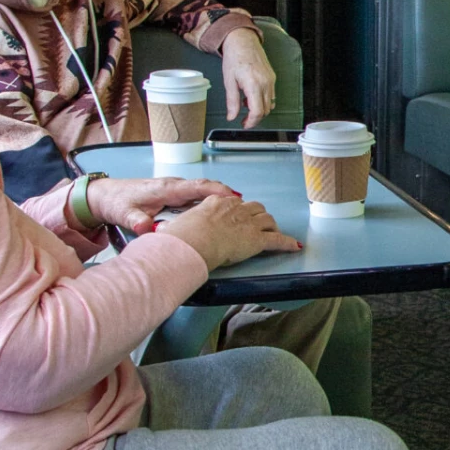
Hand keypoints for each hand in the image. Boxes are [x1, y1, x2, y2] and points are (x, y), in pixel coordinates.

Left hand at [83, 174, 227, 234]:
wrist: (106, 196)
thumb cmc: (117, 201)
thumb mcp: (125, 214)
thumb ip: (136, 221)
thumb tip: (145, 228)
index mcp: (166, 188)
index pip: (197, 186)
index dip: (216, 191)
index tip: (232, 197)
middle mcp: (174, 187)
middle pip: (205, 189)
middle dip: (225, 197)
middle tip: (243, 209)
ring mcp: (174, 191)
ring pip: (202, 195)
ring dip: (218, 203)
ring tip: (236, 214)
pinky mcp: (173, 197)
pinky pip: (195, 200)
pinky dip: (207, 206)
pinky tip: (216, 217)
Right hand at [164, 189, 300, 273]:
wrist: (193, 241)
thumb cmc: (182, 237)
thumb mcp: (173, 227)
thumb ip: (170, 228)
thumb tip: (156, 231)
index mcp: (215, 204)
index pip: (232, 203)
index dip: (238, 209)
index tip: (238, 213)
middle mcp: (234, 210)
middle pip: (253, 208)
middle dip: (257, 215)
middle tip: (258, 223)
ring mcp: (247, 224)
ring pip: (266, 220)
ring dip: (271, 226)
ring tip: (273, 232)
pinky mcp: (256, 240)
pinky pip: (277, 240)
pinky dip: (286, 243)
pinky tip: (293, 246)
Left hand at [222, 27, 275, 127]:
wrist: (242, 41)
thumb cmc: (235, 58)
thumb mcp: (229, 81)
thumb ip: (232, 102)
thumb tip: (232, 116)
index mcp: (253, 85)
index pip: (257, 111)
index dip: (251, 122)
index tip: (245, 124)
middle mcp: (265, 83)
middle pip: (265, 110)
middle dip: (255, 118)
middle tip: (244, 119)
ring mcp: (271, 80)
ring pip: (270, 104)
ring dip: (259, 109)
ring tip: (246, 104)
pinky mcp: (272, 77)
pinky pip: (271, 95)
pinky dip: (263, 100)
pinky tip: (252, 96)